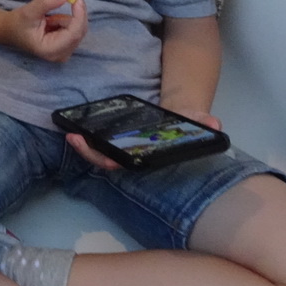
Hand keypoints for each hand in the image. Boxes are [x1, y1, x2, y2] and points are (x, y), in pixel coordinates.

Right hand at [2, 0, 86, 61]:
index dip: (79, 15)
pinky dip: (67, 21)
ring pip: (79, 29)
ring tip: (48, 19)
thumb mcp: (29, 11)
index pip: (74, 33)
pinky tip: (52, 23)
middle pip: (79, 31)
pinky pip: (75, 30)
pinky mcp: (66, 48)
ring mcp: (64, 53)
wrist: (11, 31)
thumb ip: (47, 2)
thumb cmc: (18, 23)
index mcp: (50, 50)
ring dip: (67, 18)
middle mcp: (60, 55)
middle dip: (75, 14)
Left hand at [66, 107, 223, 171]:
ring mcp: (121, 148)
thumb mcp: (194, 121)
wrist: (180, 119)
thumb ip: (203, 121)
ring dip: (83, 146)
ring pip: (98, 153)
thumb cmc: (185, 126)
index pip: (128, 165)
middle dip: (90, 154)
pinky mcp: (114, 138)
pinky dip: (86, 136)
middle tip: (75, 138)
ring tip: (70, 134)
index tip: (105, 159)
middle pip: (106, 161)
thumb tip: (214, 122)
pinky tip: (74, 126)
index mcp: (147, 157)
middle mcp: (132, 157)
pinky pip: (97, 141)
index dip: (115, 163)